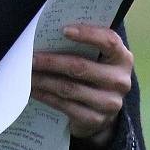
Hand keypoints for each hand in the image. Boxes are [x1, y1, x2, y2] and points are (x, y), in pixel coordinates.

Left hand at [31, 24, 132, 148]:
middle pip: (80, 67)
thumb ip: (82, 45)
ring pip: (69, 88)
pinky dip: (45, 95)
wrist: (102, 111)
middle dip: (51, 61)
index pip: (109, 41)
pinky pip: (64, 105)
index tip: (64, 30)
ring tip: (27, 72)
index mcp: (122, 58)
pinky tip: (33, 89)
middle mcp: (120, 80)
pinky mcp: (95, 119)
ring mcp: (110, 103)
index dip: (88, 34)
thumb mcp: (96, 58)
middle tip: (30, 56)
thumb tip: (47, 32)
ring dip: (43, 79)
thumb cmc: (93, 73)